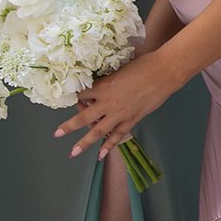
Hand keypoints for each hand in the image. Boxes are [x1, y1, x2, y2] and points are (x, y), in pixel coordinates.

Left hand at [54, 52, 169, 160]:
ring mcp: (119, 114)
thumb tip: (102, 86)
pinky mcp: (132, 120)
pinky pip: (117, 135)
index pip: (81, 95)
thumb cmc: (142, 65)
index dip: (74, 98)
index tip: (68, 101)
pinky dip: (109, 145)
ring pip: (97, 131)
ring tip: (73, 152)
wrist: (164, 72)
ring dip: (84, 143)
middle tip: (57, 134)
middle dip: (68, 126)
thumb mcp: (118, 70)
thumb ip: (108, 81)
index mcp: (103, 86)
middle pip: (83, 117)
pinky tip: (100, 155)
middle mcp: (107, 102)